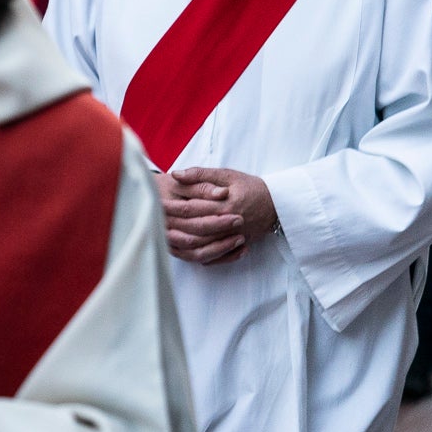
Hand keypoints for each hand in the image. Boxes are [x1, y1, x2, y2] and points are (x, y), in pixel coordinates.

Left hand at [159, 167, 277, 264]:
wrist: (278, 203)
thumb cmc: (250, 186)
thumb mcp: (227, 174)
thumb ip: (201, 174)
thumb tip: (176, 174)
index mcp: (225, 205)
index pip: (191, 209)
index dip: (170, 207)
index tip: (155, 203)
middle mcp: (229, 224)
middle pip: (193, 230)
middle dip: (171, 226)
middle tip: (153, 222)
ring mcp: (234, 238)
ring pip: (202, 248)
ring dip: (181, 245)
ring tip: (162, 238)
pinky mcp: (236, 246)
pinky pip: (213, 257)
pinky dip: (196, 256)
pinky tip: (181, 250)